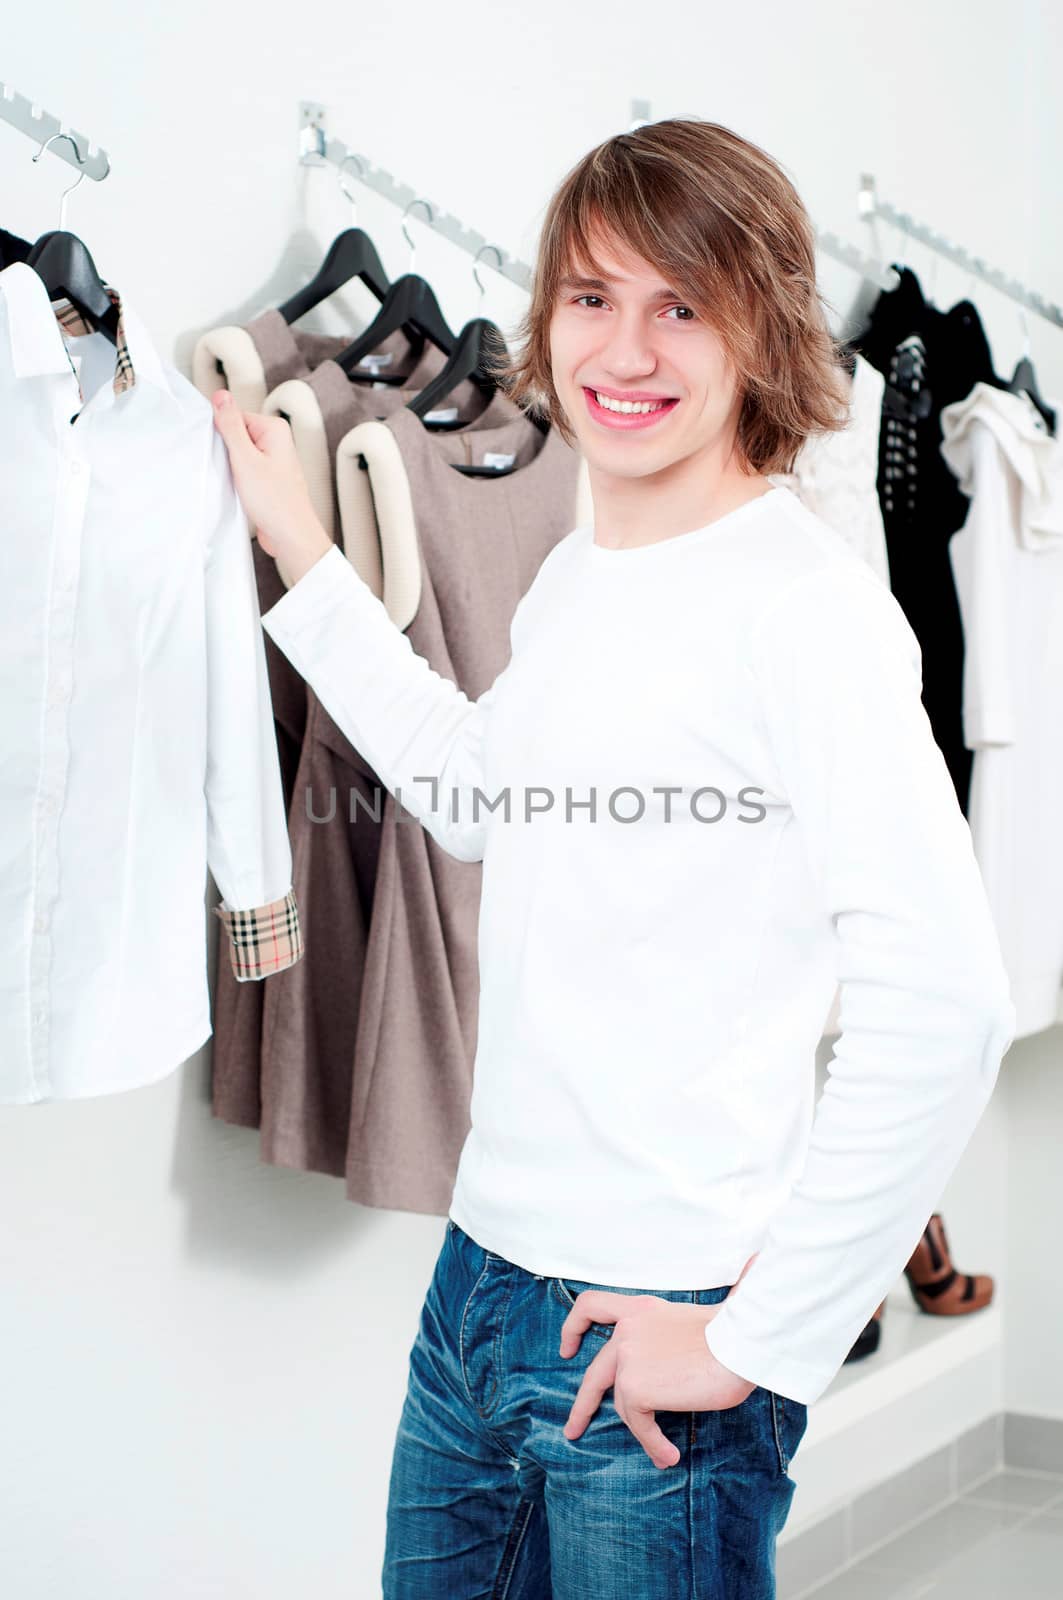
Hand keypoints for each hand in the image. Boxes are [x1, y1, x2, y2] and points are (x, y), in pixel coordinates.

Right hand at [210, 390, 332, 585]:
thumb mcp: (245, 459)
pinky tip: (238, 492)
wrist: (291, 537)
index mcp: (274, 429)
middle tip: (230, 471)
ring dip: (230, 469)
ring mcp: (272, 462)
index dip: (221, 435)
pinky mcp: (267, 479)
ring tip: (238, 484)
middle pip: (235, 436)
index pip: (234, 417)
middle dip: (226, 453)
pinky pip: (243, 471)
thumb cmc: (275, 502)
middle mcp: (276, 442)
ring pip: (237, 456)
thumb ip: (231, 426)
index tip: (221, 453)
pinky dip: (236, 480)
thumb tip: (221, 395)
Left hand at [560, 1252, 758, 1469]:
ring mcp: (628, 1358)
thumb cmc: (732, 1335)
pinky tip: (668, 1455)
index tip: (567, 1347)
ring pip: (624, 1404)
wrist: (739, 1342)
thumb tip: (677, 1359)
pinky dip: (653, 1442)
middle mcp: (628, 1330)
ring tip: (661, 1454)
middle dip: (583, 1403)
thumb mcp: (692, 1324)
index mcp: (641, 1310)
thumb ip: (671, 1337)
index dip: (574, 1326)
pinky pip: (640, 1423)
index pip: (593, 1306)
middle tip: (574, 1426)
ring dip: (641, 1432)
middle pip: (595, 1371)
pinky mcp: (635, 1386)